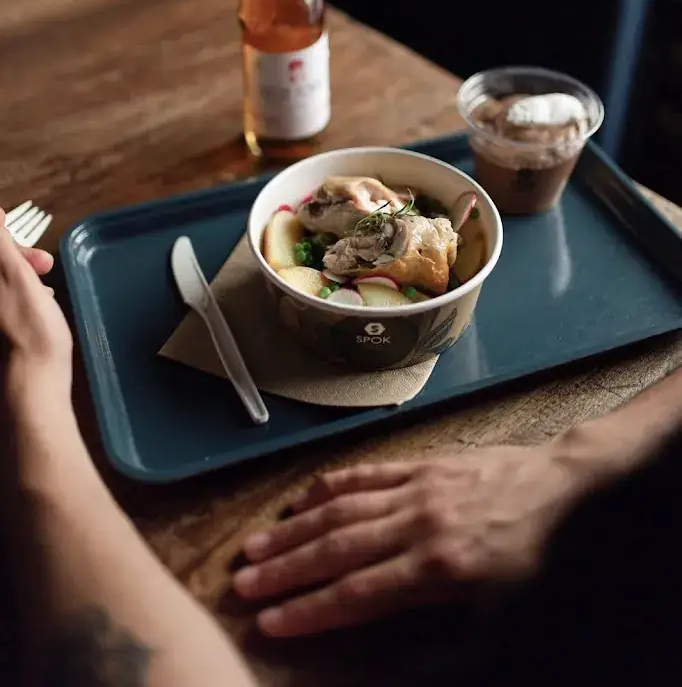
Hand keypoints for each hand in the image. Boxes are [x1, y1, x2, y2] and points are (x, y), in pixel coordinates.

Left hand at [0, 209, 72, 404]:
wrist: (34, 381)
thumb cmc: (31, 326)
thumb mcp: (17, 276)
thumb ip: (1, 243)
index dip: (7, 240)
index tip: (32, 250)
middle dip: (18, 257)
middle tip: (46, 265)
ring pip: (3, 281)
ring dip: (23, 274)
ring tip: (47, 285)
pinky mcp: (1, 329)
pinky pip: (6, 299)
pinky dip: (21, 294)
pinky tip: (40, 303)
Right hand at [234, 445, 592, 636]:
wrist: (565, 487)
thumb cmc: (537, 557)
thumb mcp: (499, 607)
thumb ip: (440, 622)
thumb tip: (387, 638)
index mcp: (437, 568)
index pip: (358, 594)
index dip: (310, 610)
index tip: (270, 622)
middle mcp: (417, 525)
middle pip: (339, 550)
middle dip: (288, 571)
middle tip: (243, 584)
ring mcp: (417, 488)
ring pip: (344, 509)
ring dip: (297, 530)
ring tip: (258, 546)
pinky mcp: (424, 463)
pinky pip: (369, 472)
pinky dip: (332, 484)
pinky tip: (304, 497)